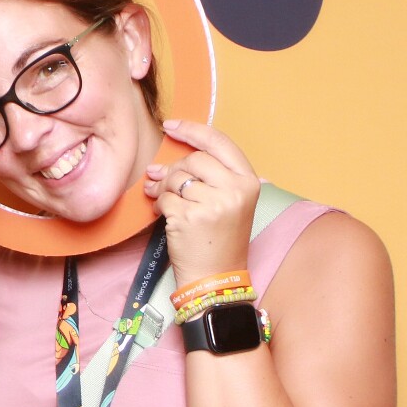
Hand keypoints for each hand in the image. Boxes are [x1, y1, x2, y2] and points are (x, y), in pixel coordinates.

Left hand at [143, 118, 259, 283]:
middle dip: (174, 169)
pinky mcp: (189, 218)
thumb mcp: (230, 203)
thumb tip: (167, 158)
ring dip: (163, 187)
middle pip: (194, 160)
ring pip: (176, 178)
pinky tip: (163, 214)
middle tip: (163, 179)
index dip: (193, 130)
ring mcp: (213, 204)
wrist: (216, 280)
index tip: (172, 126)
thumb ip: (211, 176)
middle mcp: (234, 190)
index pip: (219, 142)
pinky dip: (158, 205)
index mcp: (248, 182)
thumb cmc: (221, 241)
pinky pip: (164, 198)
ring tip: (162, 199)